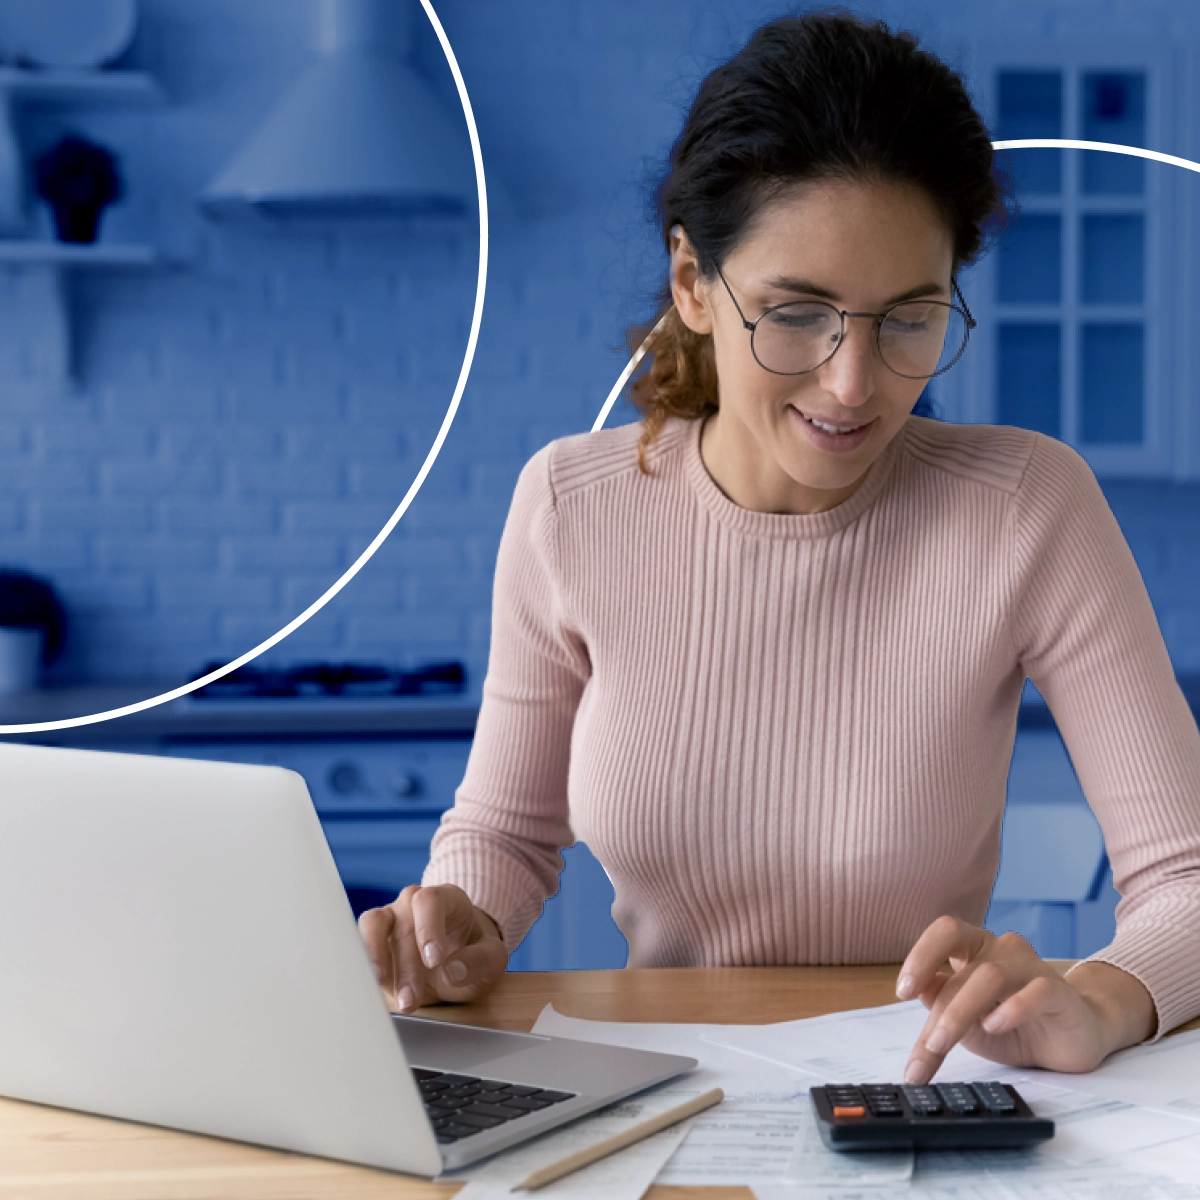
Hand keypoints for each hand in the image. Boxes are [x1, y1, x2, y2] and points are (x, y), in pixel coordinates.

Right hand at [358, 883, 507, 1013]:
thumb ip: (479, 962)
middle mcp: (413, 903)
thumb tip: (454, 968)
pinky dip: (362, 964)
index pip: (430, 900)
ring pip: (372, 925)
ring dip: (376, 960)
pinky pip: (358, 944)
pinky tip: (368, 987)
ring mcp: (391, 918)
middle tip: (411, 999)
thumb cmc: (473, 956)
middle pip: (403, 923)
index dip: (428, 928)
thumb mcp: (491, 961)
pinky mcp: (373, 940)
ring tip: (382, 988)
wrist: (455, 964)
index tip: (434, 960)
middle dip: (406, 966)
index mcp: (446, 899)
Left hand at [896, 915, 1152, 1084]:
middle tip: (926, 1040)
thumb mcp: (970, 1027)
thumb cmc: (1015, 1028)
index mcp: (974, 950)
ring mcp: (1031, 967)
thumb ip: (943, 1010)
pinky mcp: (1059, 992)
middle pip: (962, 961)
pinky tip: (995, 1026)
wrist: (1074, 1041)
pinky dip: (1012, 1009)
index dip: (921, 955)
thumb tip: (921, 993)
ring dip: (961, 1012)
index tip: (902, 991)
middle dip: (939, 1006)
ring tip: (944, 1044)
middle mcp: (1000, 950)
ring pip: (990, 975)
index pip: (944, 933)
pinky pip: (1035, 991)